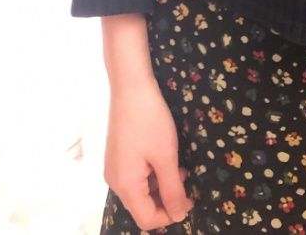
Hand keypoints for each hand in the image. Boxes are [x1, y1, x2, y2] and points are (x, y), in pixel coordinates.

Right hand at [103, 77, 194, 230]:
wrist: (131, 87)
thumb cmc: (150, 121)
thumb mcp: (166, 156)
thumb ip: (172, 189)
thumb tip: (179, 215)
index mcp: (125, 186)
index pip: (146, 219)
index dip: (170, 215)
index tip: (190, 199)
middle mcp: (115, 181)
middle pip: (142, 206)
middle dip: (166, 200)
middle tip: (187, 182)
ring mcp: (114, 167)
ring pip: (140, 190)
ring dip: (161, 185)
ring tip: (179, 167)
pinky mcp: (118, 155)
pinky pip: (136, 175)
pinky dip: (152, 173)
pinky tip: (166, 158)